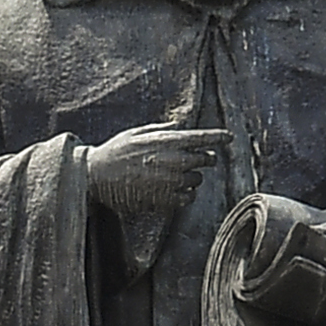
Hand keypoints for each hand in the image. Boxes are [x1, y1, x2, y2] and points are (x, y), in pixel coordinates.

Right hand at [90, 123, 226, 225]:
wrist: (96, 176)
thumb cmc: (115, 152)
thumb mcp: (136, 133)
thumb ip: (161, 129)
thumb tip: (179, 126)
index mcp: (166, 141)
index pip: (201, 138)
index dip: (218, 137)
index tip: (229, 137)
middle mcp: (172, 160)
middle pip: (205, 160)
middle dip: (202, 159)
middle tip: (193, 160)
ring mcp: (170, 181)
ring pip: (197, 180)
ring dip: (191, 178)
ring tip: (173, 176)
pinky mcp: (165, 199)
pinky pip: (188, 198)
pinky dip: (184, 195)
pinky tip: (171, 190)